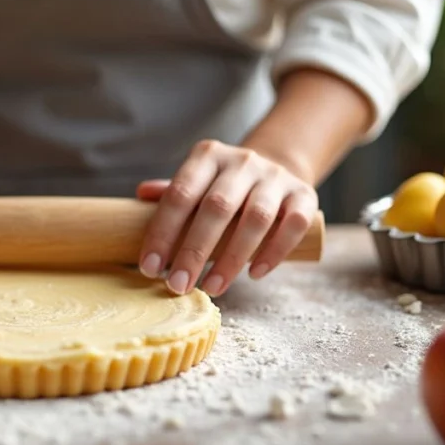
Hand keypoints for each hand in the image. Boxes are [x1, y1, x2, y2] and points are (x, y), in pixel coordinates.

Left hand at [136, 139, 316, 295]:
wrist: (275, 169)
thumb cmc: (222, 187)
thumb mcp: (196, 183)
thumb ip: (172, 192)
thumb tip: (140, 194)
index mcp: (208, 156)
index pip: (180, 194)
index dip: (163, 233)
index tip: (150, 268)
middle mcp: (243, 161)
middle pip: (216, 208)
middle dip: (194, 252)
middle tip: (177, 286)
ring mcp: (276, 177)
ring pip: (256, 219)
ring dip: (232, 259)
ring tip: (213, 287)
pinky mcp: (305, 195)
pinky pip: (293, 224)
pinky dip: (274, 252)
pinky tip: (255, 274)